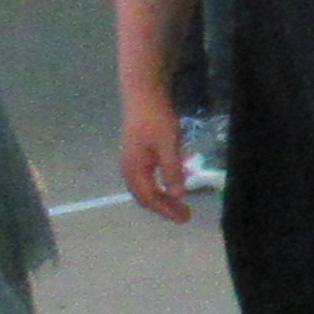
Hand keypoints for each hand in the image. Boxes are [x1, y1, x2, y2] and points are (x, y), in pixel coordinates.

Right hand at [118, 94, 191, 227]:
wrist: (144, 95)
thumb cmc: (156, 119)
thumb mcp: (168, 145)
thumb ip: (172, 170)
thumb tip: (178, 195)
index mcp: (133, 169)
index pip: (149, 198)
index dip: (166, 209)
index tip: (183, 218)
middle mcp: (128, 169)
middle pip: (145, 196)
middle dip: (164, 207)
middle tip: (185, 215)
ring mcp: (131, 161)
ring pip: (145, 188)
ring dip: (162, 198)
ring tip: (179, 205)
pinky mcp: (137, 154)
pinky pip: (147, 178)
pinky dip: (159, 187)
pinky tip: (171, 186)